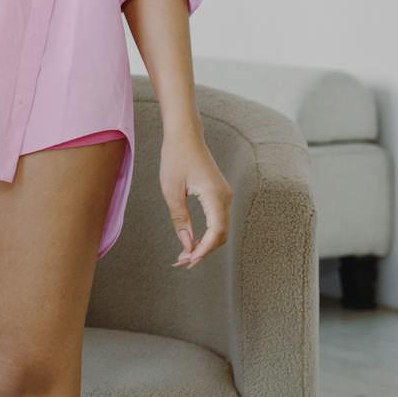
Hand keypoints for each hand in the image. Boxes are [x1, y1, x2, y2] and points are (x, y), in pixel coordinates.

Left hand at [161, 130, 231, 268]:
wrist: (185, 134)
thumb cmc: (175, 157)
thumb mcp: (171, 190)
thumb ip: (180, 218)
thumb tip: (186, 244)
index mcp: (216, 197)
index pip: (215, 233)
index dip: (203, 250)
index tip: (187, 261)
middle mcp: (226, 198)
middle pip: (220, 235)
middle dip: (203, 251)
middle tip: (181, 262)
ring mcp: (225, 196)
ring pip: (220, 230)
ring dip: (204, 244)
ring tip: (184, 255)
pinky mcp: (220, 194)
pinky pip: (217, 220)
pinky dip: (206, 233)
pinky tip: (191, 240)